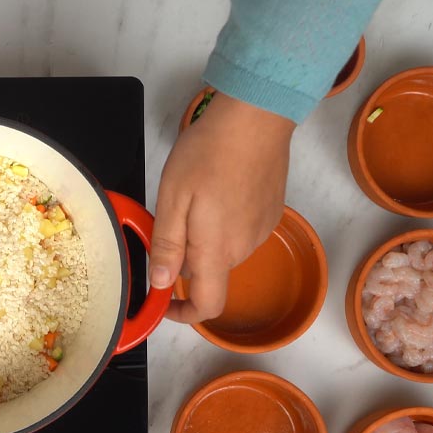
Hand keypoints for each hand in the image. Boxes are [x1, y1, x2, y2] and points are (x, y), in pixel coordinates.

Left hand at [150, 92, 293, 322]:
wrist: (256, 117)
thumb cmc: (209, 153)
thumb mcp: (173, 198)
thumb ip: (167, 245)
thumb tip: (161, 284)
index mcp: (217, 250)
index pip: (207, 305)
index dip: (183, 314)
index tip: (164, 303)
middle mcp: (244, 248)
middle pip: (210, 274)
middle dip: (185, 260)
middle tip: (169, 219)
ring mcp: (261, 230)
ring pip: (224, 251)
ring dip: (204, 238)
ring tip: (194, 197)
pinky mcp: (271, 213)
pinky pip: (240, 232)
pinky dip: (223, 223)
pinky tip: (217, 190)